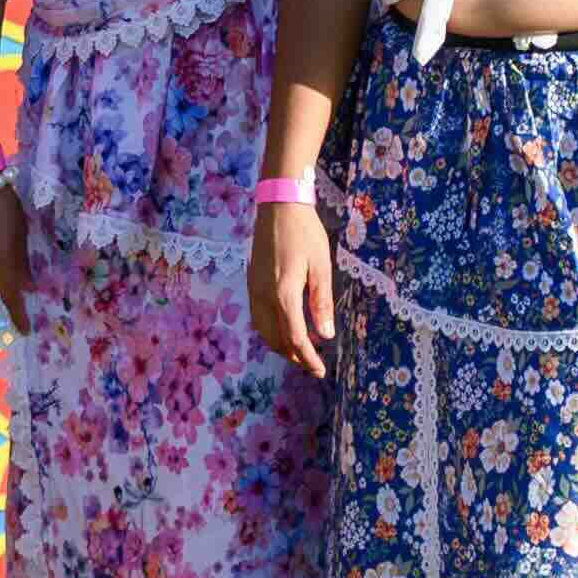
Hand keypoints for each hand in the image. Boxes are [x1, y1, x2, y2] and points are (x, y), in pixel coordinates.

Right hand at [248, 189, 336, 376]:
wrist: (278, 207)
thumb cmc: (306, 234)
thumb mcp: (321, 267)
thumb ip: (321, 303)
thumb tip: (326, 336)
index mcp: (284, 294)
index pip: (295, 337)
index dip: (308, 358)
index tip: (320, 370)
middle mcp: (264, 296)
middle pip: (276, 338)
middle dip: (294, 355)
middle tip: (312, 364)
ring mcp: (254, 289)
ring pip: (263, 330)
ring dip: (280, 345)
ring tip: (298, 352)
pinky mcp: (252, 282)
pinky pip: (258, 317)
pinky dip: (270, 331)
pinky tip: (282, 330)